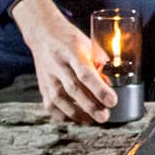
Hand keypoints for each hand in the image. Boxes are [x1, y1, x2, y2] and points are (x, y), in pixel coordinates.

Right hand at [12, 0, 116, 124]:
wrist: (43, 34)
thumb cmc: (69, 39)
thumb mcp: (87, 43)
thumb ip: (98, 62)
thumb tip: (109, 84)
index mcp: (72, 50)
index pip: (86, 73)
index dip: (99, 89)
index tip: (112, 101)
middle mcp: (57, 65)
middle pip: (74, 90)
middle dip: (91, 106)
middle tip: (105, 116)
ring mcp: (48, 78)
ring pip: (62, 101)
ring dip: (79, 114)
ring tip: (94, 120)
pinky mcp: (42, 88)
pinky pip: (52, 107)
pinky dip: (64, 116)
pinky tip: (77, 118)